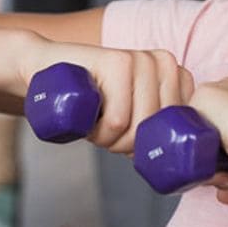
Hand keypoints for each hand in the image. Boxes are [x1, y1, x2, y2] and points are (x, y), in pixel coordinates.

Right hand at [21, 41, 193, 154]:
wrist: (42, 67)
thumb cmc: (88, 100)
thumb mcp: (130, 113)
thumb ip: (158, 127)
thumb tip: (186, 167)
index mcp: (175, 74)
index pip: (178, 131)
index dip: (145, 143)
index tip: (123, 129)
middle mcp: (163, 62)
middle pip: (154, 133)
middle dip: (123, 144)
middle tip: (102, 127)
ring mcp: (141, 59)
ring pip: (135, 130)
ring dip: (107, 139)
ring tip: (94, 120)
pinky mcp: (117, 61)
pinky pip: (118, 120)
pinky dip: (98, 131)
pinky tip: (86, 115)